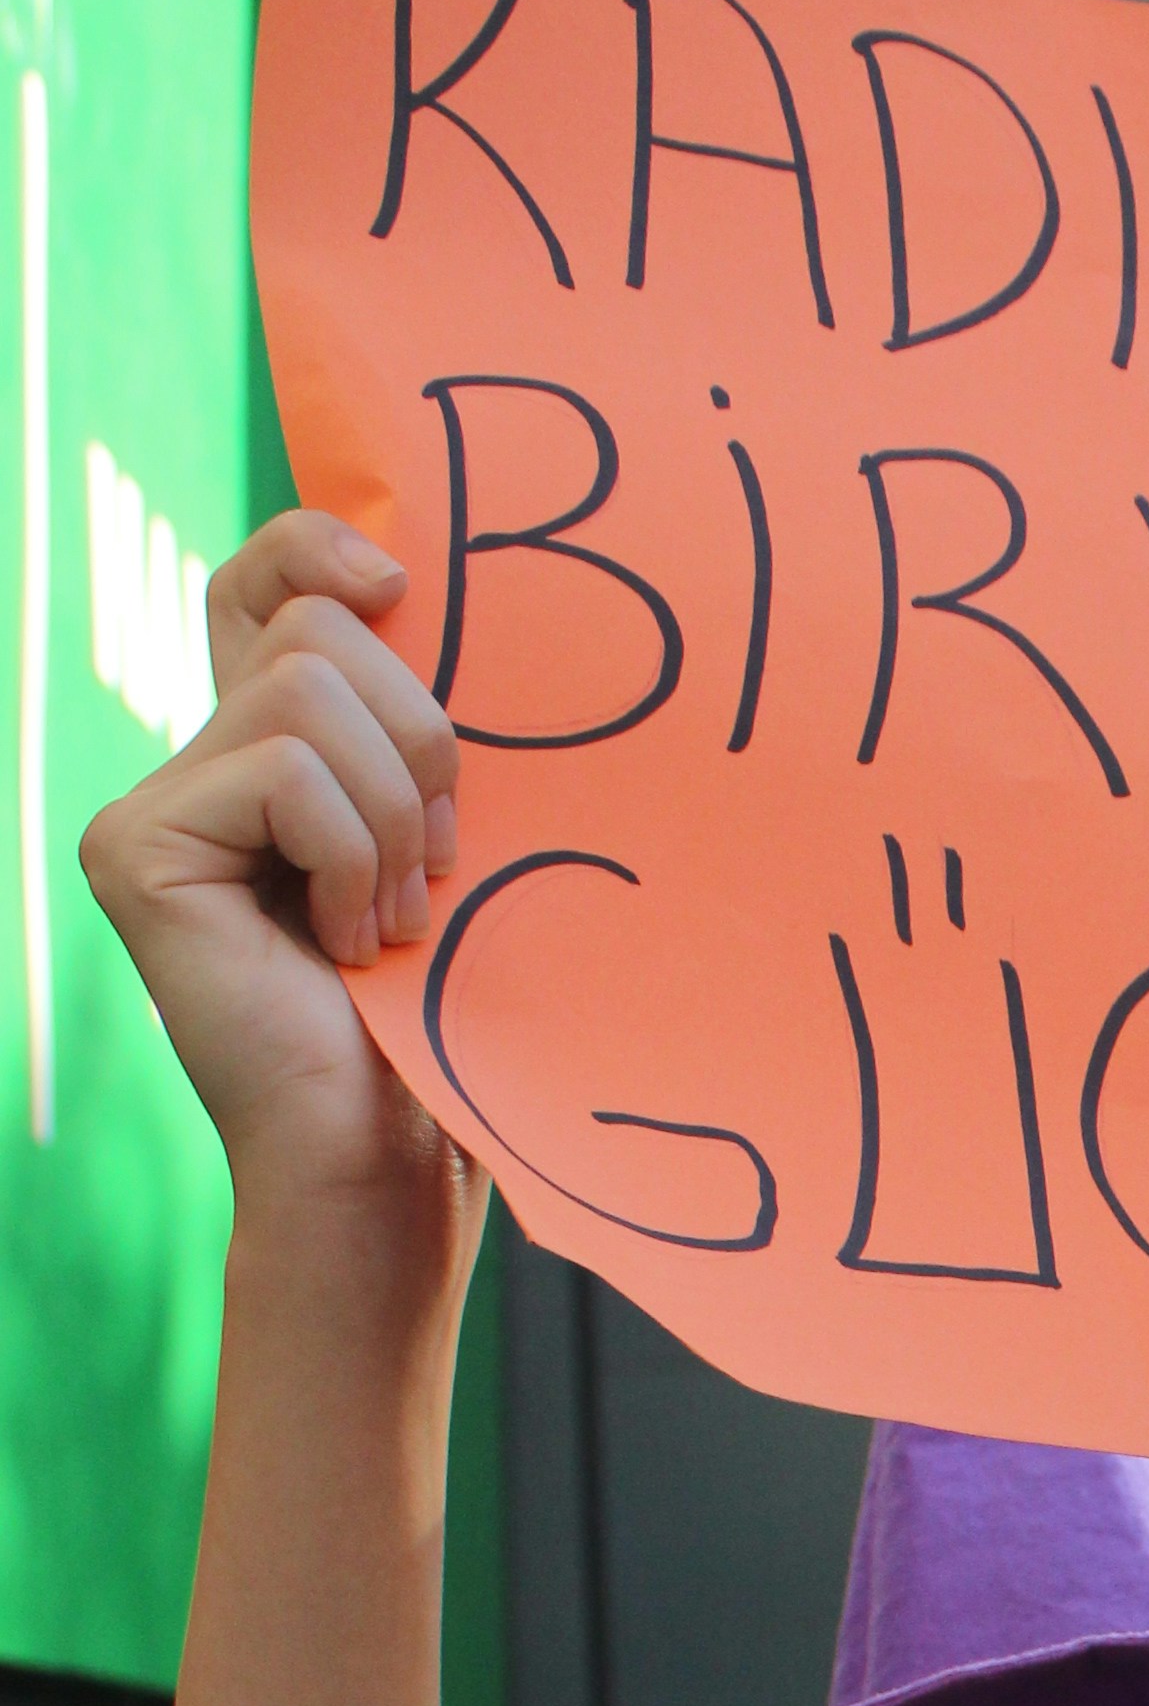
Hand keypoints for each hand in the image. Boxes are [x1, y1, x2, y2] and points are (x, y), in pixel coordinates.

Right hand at [77, 511, 474, 1241]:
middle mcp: (200, 762)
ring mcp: (156, 802)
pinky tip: (342, 944)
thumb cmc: (443, 1022)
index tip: (396, 583)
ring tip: (390, 925)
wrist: (392, 1157)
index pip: (267, 585)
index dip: (319, 548)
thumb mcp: (456, 846)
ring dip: (392, 817)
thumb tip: (424, 599)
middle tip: (431, 876)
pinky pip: (283, 771)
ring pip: (305, 693)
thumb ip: (424, 734)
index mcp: (275, 755)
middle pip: (318, 632)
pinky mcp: (136, 844)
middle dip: (417, 744)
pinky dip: (347, 854)